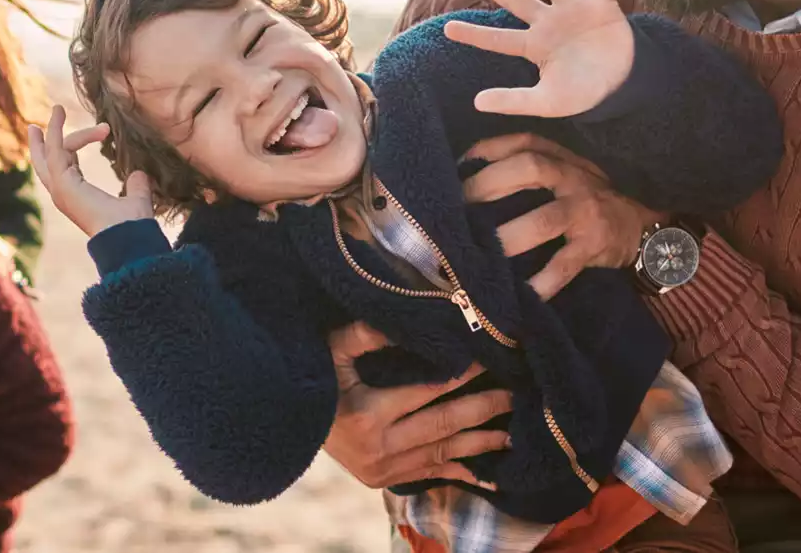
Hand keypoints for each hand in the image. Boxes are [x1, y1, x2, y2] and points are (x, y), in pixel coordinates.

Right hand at [27, 104, 152, 236]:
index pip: (67, 166)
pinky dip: (55, 129)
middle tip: (33, 127)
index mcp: (76, 197)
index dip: (77, 145)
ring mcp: (60, 188)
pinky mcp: (62, 181)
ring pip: (51, 152)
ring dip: (54, 129)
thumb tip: (139, 174)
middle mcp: (63, 193)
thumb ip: (136, 186)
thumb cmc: (131, 224)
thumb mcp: (136, 199)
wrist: (127, 235)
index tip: (103, 131)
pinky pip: (55, 148)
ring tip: (59, 108)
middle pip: (43, 164)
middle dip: (39, 145)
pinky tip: (59, 112)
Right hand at [319, 322, 510, 489]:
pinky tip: (483, 470)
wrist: (285, 425)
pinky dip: (456, 471)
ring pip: (441, 454)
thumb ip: (363, 334)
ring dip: (479, 443)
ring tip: (512, 432)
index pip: (427, 390)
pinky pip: (427, 475)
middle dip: (483, 409)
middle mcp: (378, 448)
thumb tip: (401, 319)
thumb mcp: (330, 351)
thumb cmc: (310, 380)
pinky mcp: (382, 481)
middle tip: (515, 394)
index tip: (490, 359)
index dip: (462, 375)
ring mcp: (382, 470)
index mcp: (366, 415)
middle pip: (443, 426)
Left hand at [443, 0, 633, 117]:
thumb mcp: (547, 102)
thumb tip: (476, 102)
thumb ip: (514, 101)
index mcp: (534, 46)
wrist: (622, 85)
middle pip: (516, 1)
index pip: (498, 40)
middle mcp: (549, 24)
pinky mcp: (602, 6)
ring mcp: (574, 11)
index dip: (475, 34)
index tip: (447, 28)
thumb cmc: (582, 93)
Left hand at [461, 132, 661, 298]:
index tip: (458, 167)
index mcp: (560, 158)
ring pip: (544, 220)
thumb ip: (530, 168)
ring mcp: (584, 210)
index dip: (487, 150)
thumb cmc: (587, 198)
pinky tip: (524, 293)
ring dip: (510, 236)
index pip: (521, 142)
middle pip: (529, 168)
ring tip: (483, 253)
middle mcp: (572, 177)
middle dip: (489, 184)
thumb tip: (469, 176)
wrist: (642, 224)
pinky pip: (565, 264)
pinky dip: (544, 281)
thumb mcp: (565, 172)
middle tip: (460, 209)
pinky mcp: (595, 243)